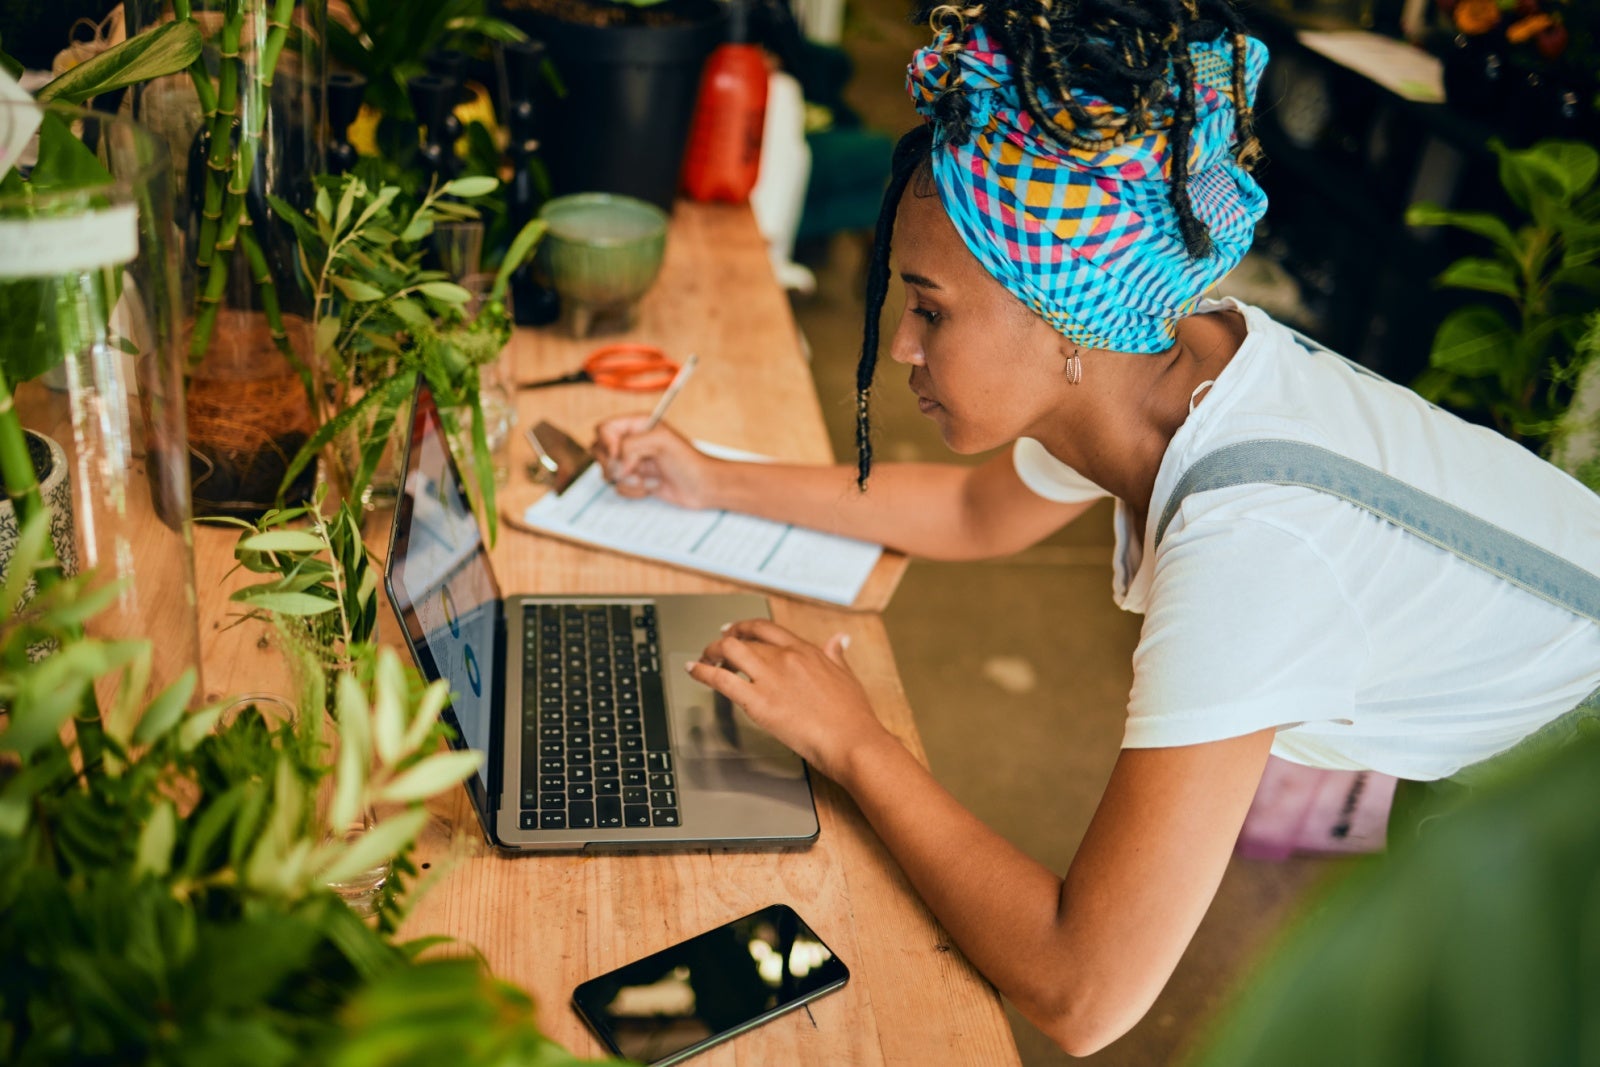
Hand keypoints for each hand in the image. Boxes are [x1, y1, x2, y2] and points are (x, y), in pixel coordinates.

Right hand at [593, 415, 717, 508]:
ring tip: (648, 478)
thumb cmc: (688, 460)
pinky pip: (619, 488)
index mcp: (637, 425)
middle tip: (633, 470)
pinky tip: (653, 486)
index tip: (618, 455)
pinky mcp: (636, 481)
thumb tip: (615, 463)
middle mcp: (632, 442)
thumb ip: (630, 445)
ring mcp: (633, 462)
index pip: (604, 429)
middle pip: (599, 451)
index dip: (606, 443)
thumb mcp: (660, 442)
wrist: (703, 486)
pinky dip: (634, 490)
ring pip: (608, 472)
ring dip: (628, 480)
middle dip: (614, 465)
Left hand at [686, 619, 892, 781]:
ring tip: (702, 661)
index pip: (768, 628)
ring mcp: (770, 677)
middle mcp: (785, 658)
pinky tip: (694, 671)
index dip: (746, 626)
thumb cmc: (853, 716)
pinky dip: (702, 672)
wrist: (852, 741)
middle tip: (714, 648)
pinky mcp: (758, 702)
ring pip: (729, 650)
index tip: (735, 630)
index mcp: (805, 651)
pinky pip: (721, 679)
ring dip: (710, 652)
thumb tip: (839, 639)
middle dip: (723, 641)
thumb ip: (836, 655)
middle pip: (744, 638)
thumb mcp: (847, 676)